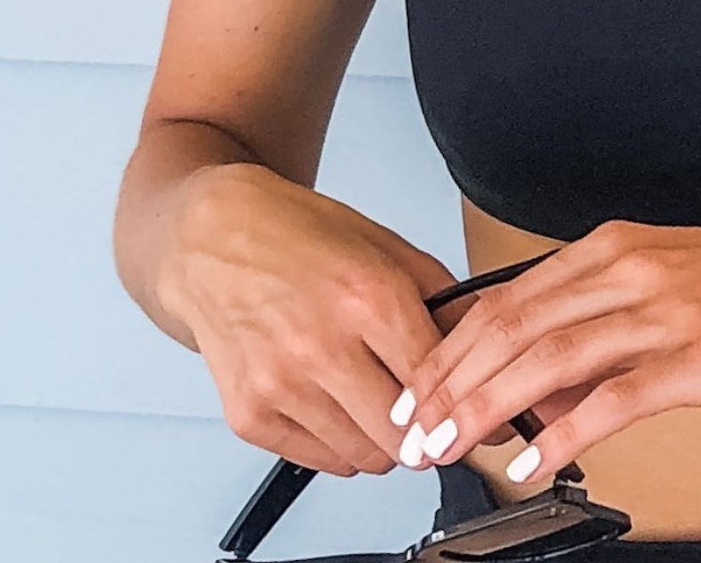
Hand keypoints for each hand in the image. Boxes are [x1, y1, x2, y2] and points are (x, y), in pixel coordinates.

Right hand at [163, 163, 460, 476]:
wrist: (213, 241)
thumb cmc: (303, 238)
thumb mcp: (390, 250)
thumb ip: (445, 301)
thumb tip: (486, 352)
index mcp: (368, 298)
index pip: (437, 383)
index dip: (465, 401)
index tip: (474, 408)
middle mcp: (322, 347)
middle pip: (403, 438)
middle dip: (426, 432)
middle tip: (429, 416)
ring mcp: (280, 387)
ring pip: (364, 459)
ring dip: (383, 442)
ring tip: (379, 403)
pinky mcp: (248, 417)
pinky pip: (319, 462)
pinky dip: (339, 444)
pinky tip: (338, 404)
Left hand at [392, 215, 700, 483]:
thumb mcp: (674, 277)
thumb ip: (606, 318)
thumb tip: (543, 380)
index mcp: (619, 246)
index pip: (511, 296)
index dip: (454, 346)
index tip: (418, 389)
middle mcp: (632, 268)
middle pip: (515, 322)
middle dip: (452, 380)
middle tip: (413, 429)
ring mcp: (667, 310)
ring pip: (551, 355)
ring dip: (489, 405)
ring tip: (451, 446)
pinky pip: (618, 394)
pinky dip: (567, 429)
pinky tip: (539, 459)